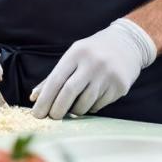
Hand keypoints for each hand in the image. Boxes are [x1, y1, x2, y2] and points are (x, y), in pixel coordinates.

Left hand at [31, 19, 156, 119]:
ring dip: (75, 111)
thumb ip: (53, 77)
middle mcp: (93, 62)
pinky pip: (98, 105)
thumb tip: (34, 98)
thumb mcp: (73, 57)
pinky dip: (90, 107)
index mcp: (77, 53)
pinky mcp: (120, 86)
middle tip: (52, 118)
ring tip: (73, 107)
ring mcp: (108, 74)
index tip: (37, 114)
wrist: (127, 43)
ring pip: (85, 103)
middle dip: (57, 110)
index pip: (56, 80)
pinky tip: (91, 99)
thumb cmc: (93, 52)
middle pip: (69, 93)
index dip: (45, 99)